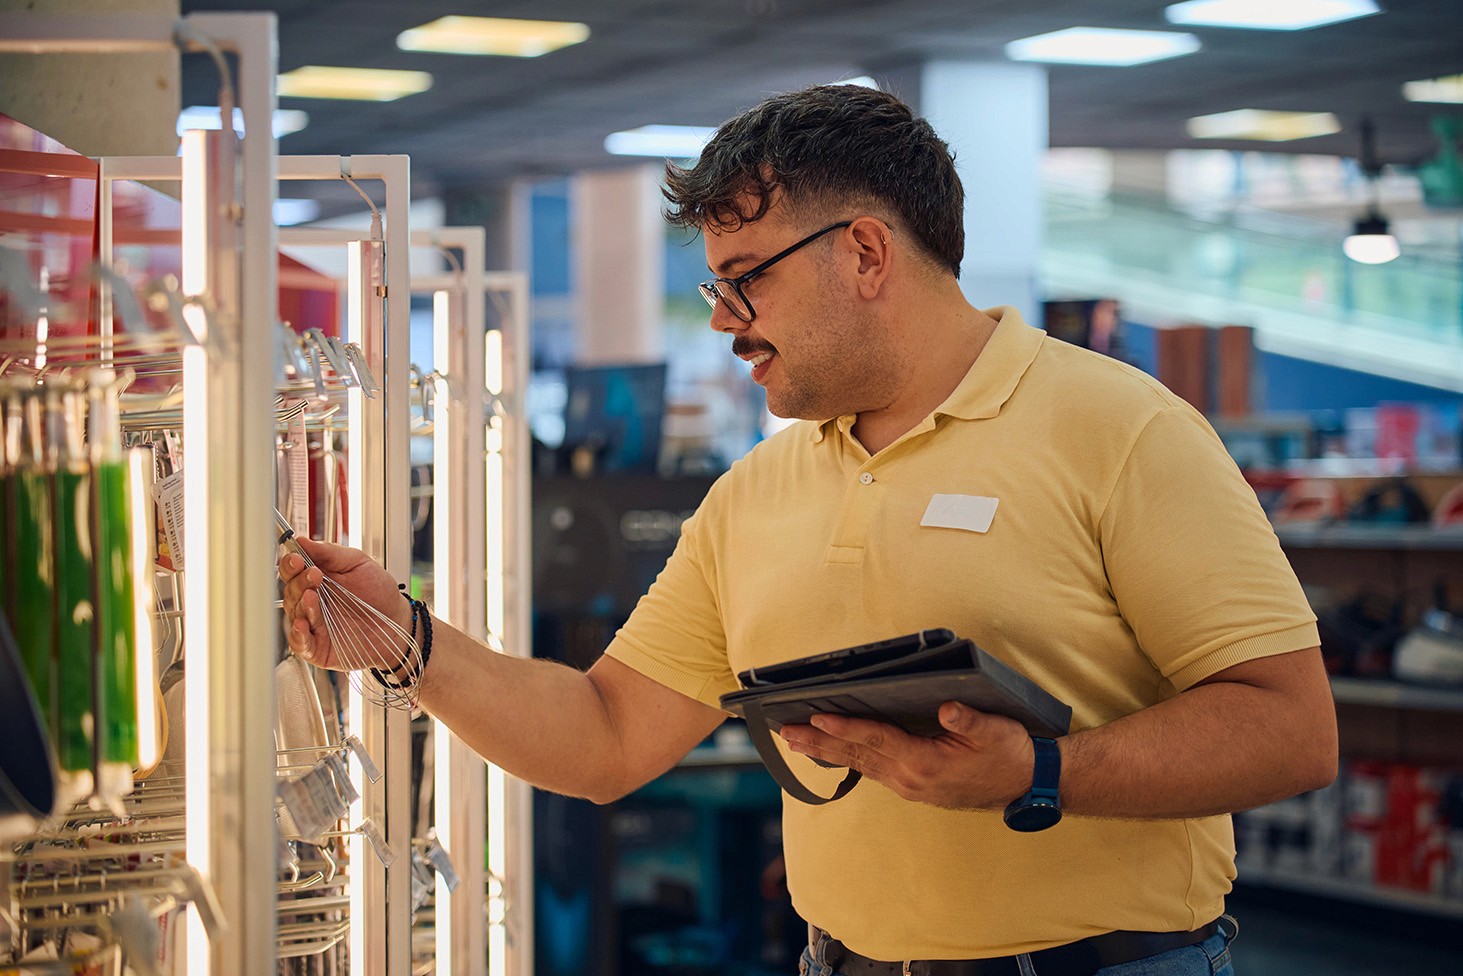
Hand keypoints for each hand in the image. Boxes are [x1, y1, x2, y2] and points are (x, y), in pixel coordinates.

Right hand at [278, 537, 413, 670]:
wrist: (397, 621)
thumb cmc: (379, 592)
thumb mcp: (358, 564)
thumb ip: (330, 553)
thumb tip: (302, 540)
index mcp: (316, 579)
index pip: (292, 570)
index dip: (290, 564)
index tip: (297, 559)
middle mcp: (310, 601)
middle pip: (290, 590)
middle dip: (299, 582)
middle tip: (314, 575)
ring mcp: (312, 624)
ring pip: (294, 614)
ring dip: (301, 604)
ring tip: (312, 597)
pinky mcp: (317, 647)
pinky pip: (300, 643)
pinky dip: (298, 634)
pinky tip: (303, 624)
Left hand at [779, 703, 1035, 809]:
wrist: (1027, 784)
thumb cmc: (1011, 752)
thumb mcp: (995, 730)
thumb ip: (969, 718)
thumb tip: (946, 706)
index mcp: (926, 763)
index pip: (876, 740)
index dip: (845, 728)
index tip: (817, 719)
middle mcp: (911, 779)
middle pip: (857, 756)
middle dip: (820, 743)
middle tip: (786, 734)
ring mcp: (910, 785)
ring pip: (860, 765)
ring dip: (827, 753)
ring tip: (796, 742)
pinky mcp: (913, 786)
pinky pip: (872, 770)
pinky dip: (848, 759)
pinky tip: (831, 753)